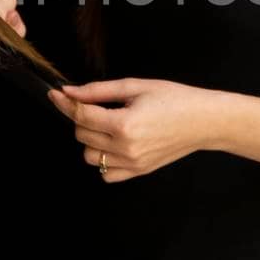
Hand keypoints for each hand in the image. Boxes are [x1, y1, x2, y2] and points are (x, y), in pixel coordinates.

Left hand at [46, 78, 217, 182]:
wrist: (204, 121)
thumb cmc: (174, 98)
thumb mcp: (135, 86)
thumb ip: (98, 91)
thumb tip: (69, 92)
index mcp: (124, 123)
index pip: (81, 115)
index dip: (65, 103)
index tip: (55, 94)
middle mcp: (125, 147)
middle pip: (81, 135)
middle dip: (81, 118)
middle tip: (96, 106)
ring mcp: (132, 163)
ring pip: (89, 156)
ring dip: (90, 140)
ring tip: (108, 125)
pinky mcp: (138, 172)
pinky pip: (106, 173)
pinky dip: (104, 160)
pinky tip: (114, 144)